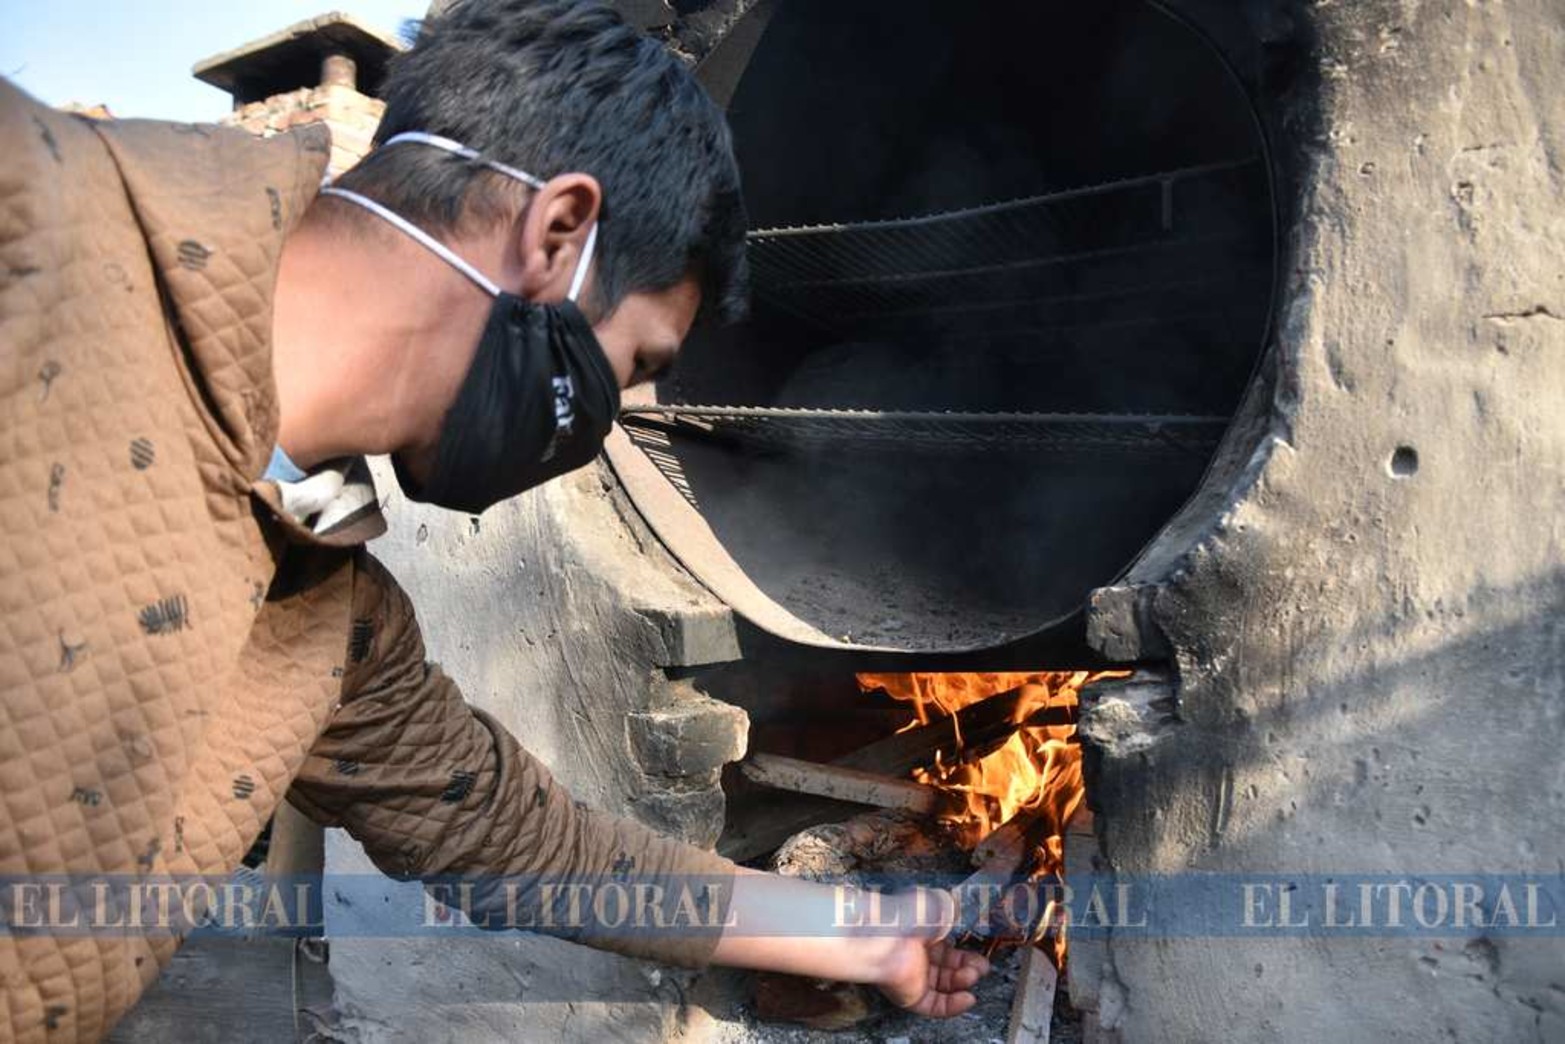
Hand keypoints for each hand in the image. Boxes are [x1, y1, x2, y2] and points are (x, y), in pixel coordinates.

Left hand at [873, 886, 990, 1016]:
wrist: (886, 933)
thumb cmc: (908, 915)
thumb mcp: (940, 905)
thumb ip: (955, 913)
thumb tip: (964, 915)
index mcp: (922, 935)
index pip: (949, 951)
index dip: (966, 955)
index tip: (980, 956)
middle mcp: (917, 957)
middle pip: (949, 971)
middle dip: (968, 969)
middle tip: (981, 968)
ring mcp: (913, 977)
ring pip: (944, 988)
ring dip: (963, 984)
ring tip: (973, 976)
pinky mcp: (910, 996)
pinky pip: (935, 1006)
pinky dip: (954, 1006)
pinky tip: (968, 998)